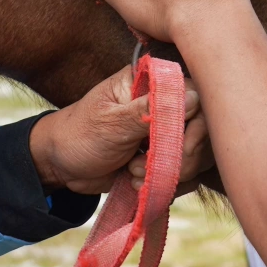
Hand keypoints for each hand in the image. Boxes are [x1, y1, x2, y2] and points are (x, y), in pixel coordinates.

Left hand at [29, 64, 210, 194]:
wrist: (63, 166)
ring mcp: (167, 131)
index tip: (181, 148)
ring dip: (169, 172)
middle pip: (203, 128)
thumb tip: (194, 95)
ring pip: (198, 155)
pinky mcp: (166, 155)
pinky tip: (138, 182)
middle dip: (180, 157)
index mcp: (149, 82)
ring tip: (134, 172)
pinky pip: (186, 173)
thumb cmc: (79, 135)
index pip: (195, 93)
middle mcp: (164, 103)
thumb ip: (150, 110)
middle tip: (145, 166)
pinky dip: (165, 183)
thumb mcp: (111, 123)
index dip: (196, 124)